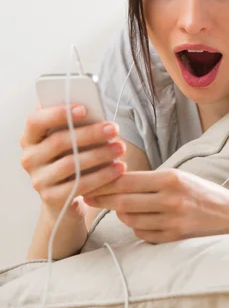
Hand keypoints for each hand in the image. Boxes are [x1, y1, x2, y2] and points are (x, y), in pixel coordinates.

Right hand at [20, 103, 125, 221]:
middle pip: (58, 141)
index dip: (58, 113)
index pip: (35, 121)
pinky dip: (102, 176)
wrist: (64, 198)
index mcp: (29, 138)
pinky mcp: (51, 198)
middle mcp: (29, 158)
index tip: (84, 108)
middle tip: (114, 128)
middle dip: (90, 133)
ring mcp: (38, 180)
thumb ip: (74, 125)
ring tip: (121, 148)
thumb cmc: (70, 158)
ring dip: (100, 154)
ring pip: (71, 163)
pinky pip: (79, 184)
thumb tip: (95, 108)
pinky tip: (119, 168)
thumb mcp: (69, 141)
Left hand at [82, 168, 228, 243]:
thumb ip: (150, 181)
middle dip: (102, 200)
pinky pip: (143, 234)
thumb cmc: (202, 193)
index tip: (88, 183)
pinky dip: (137, 227)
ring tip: (121, 208)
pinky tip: (142, 220)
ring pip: (130, 219)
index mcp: (171, 178)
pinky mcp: (174, 238)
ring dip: (121, 214)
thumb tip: (115, 182)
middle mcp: (171, 199)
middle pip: (123, 201)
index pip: (127, 180)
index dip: (104, 182)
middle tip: (88, 198)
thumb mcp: (179, 177)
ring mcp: (173, 221)